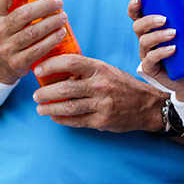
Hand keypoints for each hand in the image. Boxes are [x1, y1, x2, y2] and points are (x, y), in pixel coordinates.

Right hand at [0, 0, 71, 84]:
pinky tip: (61, 33)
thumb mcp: (7, 14)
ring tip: (63, 16)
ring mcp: (6, 47)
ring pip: (33, 32)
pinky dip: (52, 40)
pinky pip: (38, 49)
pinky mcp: (17, 62)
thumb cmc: (7, 31)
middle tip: (59, 2)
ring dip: (51, 22)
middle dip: (45, 6)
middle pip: (23, 14)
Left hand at [31, 54, 164, 131]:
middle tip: (36, 94)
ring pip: (68, 107)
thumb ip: (86, 70)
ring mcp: (101, 105)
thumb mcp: (108, 70)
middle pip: (65, 88)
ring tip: (40, 108)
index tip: (38, 69)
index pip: (71, 62)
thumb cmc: (124, 86)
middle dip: (45, 92)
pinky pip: (76, 121)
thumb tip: (58, 69)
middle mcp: (100, 86)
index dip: (51, 65)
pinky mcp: (102, 121)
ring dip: (49, 108)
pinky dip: (61, 119)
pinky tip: (54, 116)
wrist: (147, 105)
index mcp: (100, 69)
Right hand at [127, 0, 183, 101]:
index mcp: (150, 28)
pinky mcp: (152, 69)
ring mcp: (147, 55)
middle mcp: (145, 40)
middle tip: (164, 19)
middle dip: (148, 21)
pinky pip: (151, 60)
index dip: (133, 7)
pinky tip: (172, 49)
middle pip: (137, 27)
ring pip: (144, 42)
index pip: (136, 15)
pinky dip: (161, 53)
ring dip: (157, 36)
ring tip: (173, 33)